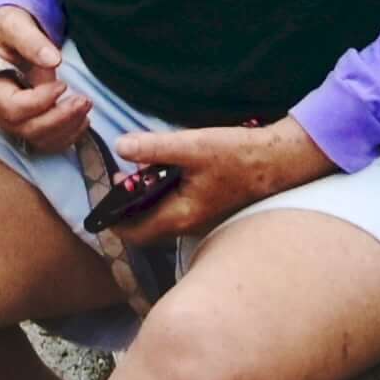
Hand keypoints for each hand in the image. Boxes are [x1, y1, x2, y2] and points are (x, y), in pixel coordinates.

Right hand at [0, 5, 85, 150]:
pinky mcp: (26, 124)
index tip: (63, 85)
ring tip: (86, 108)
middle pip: (27, 128)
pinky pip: (46, 141)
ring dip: (66, 128)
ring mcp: (11, 121)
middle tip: (84, 100)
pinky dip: (66, 136)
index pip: (12, 107)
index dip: (40, 102)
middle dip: (59, 118)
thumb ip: (31, 40)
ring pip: (39, 139)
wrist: (10, 36)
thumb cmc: (8, 29)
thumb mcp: (15, 25)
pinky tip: (82, 120)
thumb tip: (54, 60)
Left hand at [94, 115, 334, 248]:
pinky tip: (163, 171)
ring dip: (145, 200)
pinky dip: (163, 194)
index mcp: (181, 217)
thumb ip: (155, 148)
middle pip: (146, 227)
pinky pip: (177, 207)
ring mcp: (202, 217)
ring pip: (162, 216)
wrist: (281, 160)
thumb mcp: (193, 146)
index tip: (98, 206)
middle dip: (127, 208)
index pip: (135, 233)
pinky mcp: (210, 206)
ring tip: (135, 173)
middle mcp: (190, 224)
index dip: (113, 222)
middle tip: (115, 182)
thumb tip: (120, 146)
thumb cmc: (239, 155)